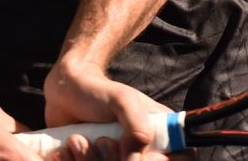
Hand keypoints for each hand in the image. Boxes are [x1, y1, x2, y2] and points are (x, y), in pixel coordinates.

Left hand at [43, 59, 176, 160]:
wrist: (65, 93)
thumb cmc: (98, 93)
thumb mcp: (123, 101)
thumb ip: (137, 127)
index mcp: (160, 137)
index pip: (182, 157)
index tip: (147, 157)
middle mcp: (141, 154)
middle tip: (102, 140)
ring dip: (88, 160)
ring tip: (77, 139)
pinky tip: (67, 148)